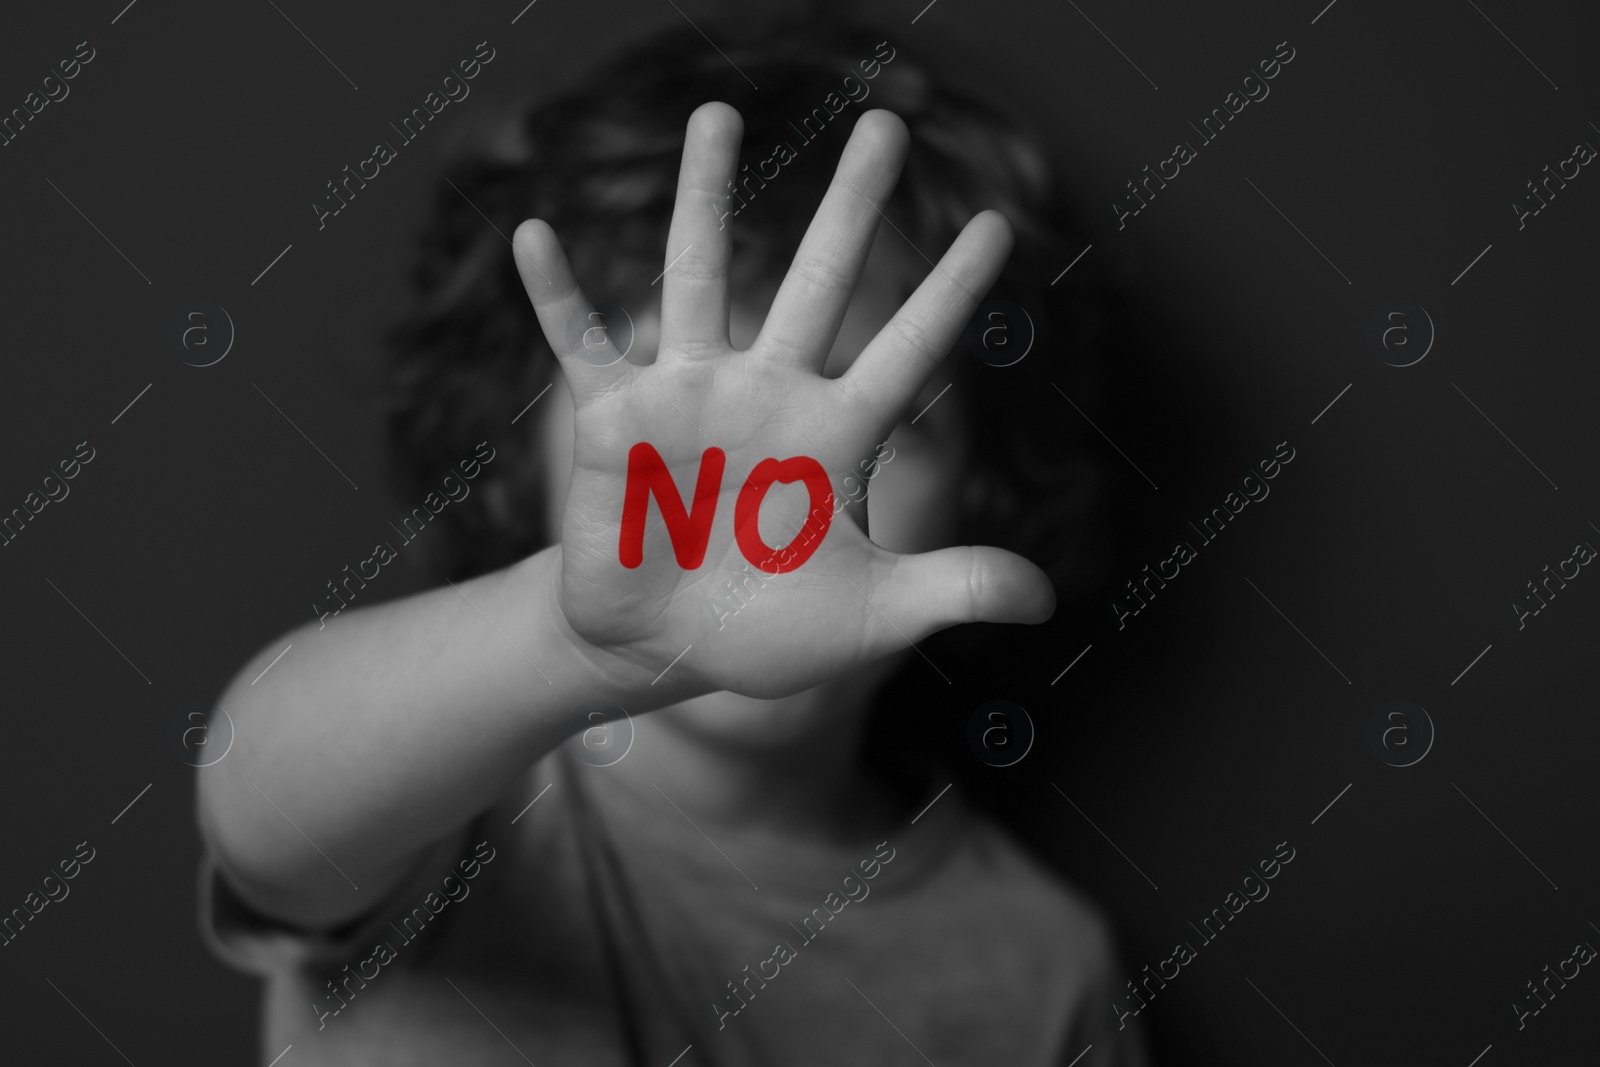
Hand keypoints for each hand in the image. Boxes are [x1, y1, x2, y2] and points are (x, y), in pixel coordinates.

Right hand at [511, 102, 1053, 699]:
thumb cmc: (769, 632)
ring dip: (704, 199)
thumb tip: (1046, 597)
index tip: (997, 225)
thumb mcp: (869, 618)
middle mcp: (768, 395)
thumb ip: (949, 591)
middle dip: (852, 206)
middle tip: (885, 125)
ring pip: (699, 278)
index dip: (950, 292)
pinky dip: (557, 295)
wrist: (662, 652)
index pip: (909, 351)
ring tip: (716, 116)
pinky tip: (534, 235)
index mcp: (835, 435)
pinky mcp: (614, 422)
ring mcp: (689, 398)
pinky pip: (582, 346)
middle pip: (819, 282)